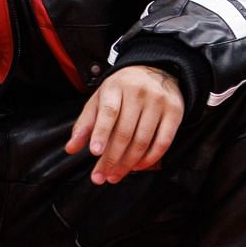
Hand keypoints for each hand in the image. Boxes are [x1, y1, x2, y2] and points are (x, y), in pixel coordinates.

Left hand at [66, 65, 184, 184]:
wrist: (156, 70)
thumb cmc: (122, 89)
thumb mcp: (100, 99)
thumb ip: (85, 124)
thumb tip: (71, 148)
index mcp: (116, 87)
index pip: (109, 111)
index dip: (101, 132)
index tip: (95, 152)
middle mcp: (139, 93)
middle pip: (125, 132)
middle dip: (111, 159)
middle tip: (101, 177)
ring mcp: (159, 102)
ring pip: (143, 140)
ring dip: (128, 163)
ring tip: (115, 175)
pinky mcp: (175, 112)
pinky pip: (163, 142)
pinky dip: (150, 158)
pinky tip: (138, 167)